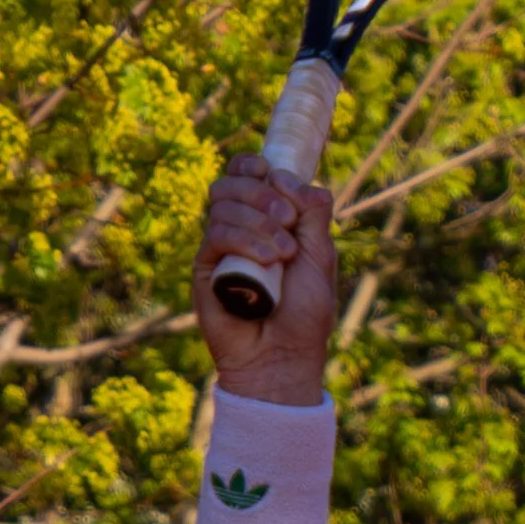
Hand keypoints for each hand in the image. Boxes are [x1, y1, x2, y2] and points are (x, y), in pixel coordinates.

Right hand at [191, 156, 336, 406]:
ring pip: (223, 205)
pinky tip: (267, 261)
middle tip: (288, 220)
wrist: (283, 358)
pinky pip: (215, 234)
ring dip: (259, 222)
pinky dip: (244, 240)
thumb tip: (285, 175)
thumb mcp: (320, 255)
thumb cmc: (304, 314)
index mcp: (265, 219)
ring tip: (284, 254)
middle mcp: (238, 229)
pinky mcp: (204, 269)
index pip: (245, 173)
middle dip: (262, 193)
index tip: (271, 172)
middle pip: (231, 182)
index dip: (253, 165)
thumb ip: (312, 212)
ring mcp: (219, 249)